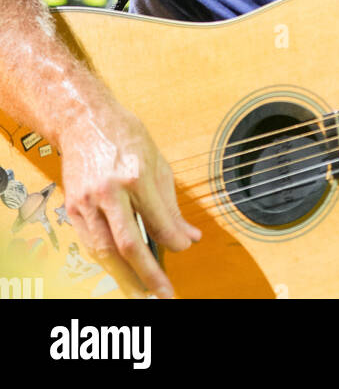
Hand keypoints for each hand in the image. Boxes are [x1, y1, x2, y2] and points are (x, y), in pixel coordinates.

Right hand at [60, 99, 200, 298]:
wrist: (84, 121)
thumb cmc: (125, 137)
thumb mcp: (157, 162)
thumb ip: (171, 205)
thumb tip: (190, 237)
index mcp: (135, 175)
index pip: (158, 221)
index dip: (173, 242)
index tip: (183, 249)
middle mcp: (109, 191)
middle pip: (127, 245)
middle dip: (147, 274)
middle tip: (163, 294)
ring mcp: (87, 201)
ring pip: (105, 251)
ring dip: (125, 277)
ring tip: (142, 292)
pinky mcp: (73, 207)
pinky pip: (91, 244)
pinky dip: (108, 261)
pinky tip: (121, 270)